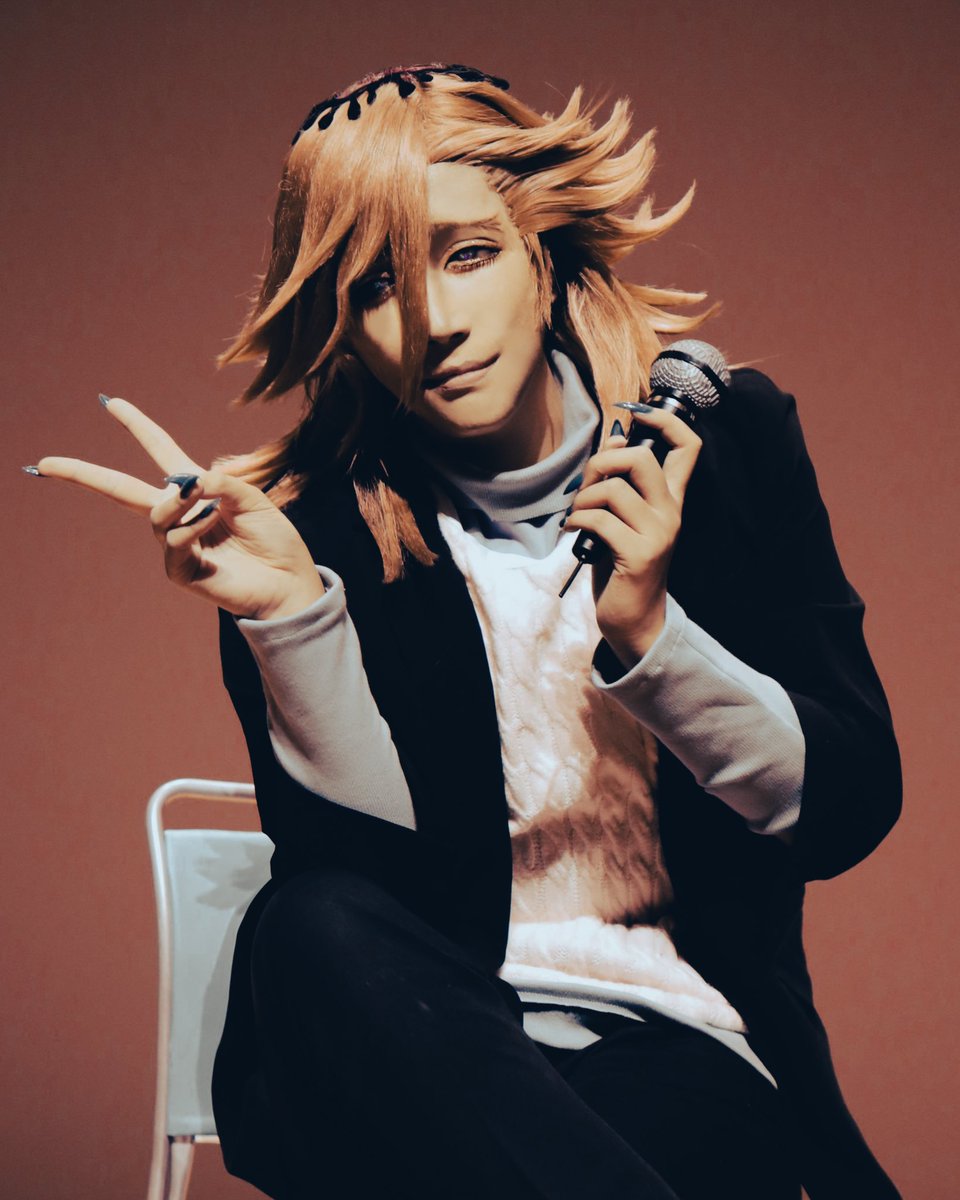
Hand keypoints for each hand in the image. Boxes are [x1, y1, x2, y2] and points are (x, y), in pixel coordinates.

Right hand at [33, 396, 325, 619]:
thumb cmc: (275, 540)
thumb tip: (185, 481)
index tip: (110, 402)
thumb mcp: (253, 499)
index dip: (137, 427)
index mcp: (197, 492)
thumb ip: (220, 483)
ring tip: (206, 506)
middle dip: (82, 474)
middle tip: (45, 463)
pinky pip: (174, 541)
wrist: (288, 582)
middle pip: (120, 489)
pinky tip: (210, 527)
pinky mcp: (179, 570)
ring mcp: (175, 544)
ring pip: (156, 515)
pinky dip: (192, 528)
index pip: (160, 452)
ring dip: (179, 504)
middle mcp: (179, 515)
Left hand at [564, 406, 701, 667]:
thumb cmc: (621, 565)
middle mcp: (671, 513)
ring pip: (613, 490)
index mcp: (672, 500)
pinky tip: (574, 533)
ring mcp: (658, 533)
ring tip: (577, 517)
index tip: (635, 413)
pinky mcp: (639, 554)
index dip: (665, 420)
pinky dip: (578, 522)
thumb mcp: (622, 518)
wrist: (634, 619)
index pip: (688, 446)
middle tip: (587, 486)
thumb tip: (616, 442)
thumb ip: (620, 482)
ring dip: (583, 500)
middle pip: (643, 458)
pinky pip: (599, 520)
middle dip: (603, 463)